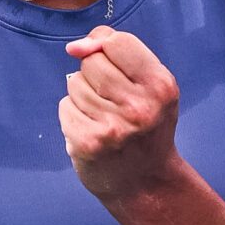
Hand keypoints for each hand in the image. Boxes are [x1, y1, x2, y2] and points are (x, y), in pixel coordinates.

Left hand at [59, 25, 181, 205]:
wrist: (145, 183)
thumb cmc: (146, 126)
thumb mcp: (152, 86)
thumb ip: (121, 53)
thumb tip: (76, 47)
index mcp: (160, 86)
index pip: (117, 42)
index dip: (106, 47)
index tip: (111, 65)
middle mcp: (140, 107)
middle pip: (91, 62)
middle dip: (94, 75)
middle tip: (112, 101)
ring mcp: (113, 127)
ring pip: (74, 84)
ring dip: (83, 97)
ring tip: (103, 117)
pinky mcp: (88, 143)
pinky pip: (64, 107)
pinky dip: (73, 116)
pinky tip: (91, 130)